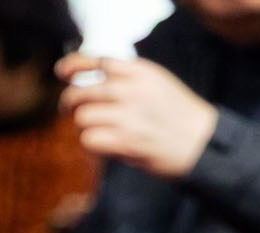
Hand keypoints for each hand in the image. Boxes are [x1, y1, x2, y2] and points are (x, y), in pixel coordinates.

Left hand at [62, 53, 218, 178]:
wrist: (199, 140)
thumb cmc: (176, 113)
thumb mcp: (156, 81)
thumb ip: (129, 77)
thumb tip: (97, 79)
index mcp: (139, 71)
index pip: (97, 61)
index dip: (72, 65)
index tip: (61, 71)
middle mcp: (131, 90)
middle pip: (80, 92)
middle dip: (68, 103)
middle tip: (68, 111)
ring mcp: (127, 116)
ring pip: (81, 117)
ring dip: (82, 126)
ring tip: (93, 129)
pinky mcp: (125, 142)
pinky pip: (89, 139)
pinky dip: (90, 143)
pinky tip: (101, 144)